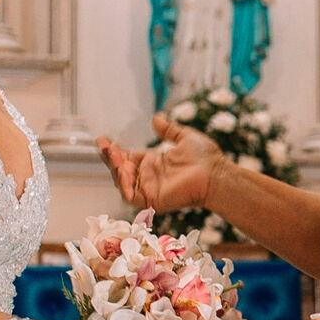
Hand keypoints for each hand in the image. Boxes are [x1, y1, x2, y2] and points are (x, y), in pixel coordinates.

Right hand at [97, 115, 225, 213]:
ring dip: (115, 169)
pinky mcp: (153, 200)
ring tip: (115, 156)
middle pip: (120, 170)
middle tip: (106, 146)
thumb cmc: (206, 158)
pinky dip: (124, 185)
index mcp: (154, 163)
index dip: (113, 150)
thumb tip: (156, 118)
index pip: (126, 157)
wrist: (216, 174)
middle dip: (110, 158)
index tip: (102, 140)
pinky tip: (123, 170)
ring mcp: (150, 189)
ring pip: (122, 183)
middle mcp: (149, 177)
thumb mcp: (184, 138)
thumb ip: (169, 130)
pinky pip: (131, 196)